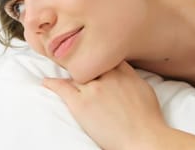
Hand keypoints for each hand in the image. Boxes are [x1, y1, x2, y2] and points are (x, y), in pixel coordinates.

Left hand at [43, 61, 167, 149]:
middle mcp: (109, 77)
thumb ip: (131, 78)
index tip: (92, 56)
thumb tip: (124, 74)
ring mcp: (94, 89)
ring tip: (59, 70)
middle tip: (74, 59)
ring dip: (69, 73)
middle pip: (90, 62)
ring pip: (76, 74)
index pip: (107, 56)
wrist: (143, 139)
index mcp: (126, 73)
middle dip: (83, 61)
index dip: (98, 56)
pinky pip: (62, 88)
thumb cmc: (149, 120)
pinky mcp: (81, 104)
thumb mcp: (145, 91)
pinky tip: (46, 82)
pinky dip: (52, 84)